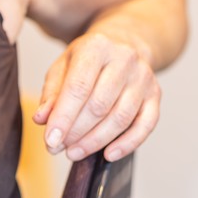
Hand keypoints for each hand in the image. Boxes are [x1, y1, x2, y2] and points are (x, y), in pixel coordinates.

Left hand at [33, 29, 161, 161]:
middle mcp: (124, 59)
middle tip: (58, 148)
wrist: (123, 43)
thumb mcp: (63, 67)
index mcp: (96, 47)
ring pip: (121, 118)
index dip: (63, 117)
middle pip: (99, 105)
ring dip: (95, 141)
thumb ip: (51, 93)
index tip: (50, 140)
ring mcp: (143, 77)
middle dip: (76, 132)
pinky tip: (108, 154)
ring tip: (74, 152)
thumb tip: (42, 119)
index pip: (78, 87)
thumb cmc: (88, 59)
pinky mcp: (155, 94)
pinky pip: (145, 125)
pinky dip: (127, 144)